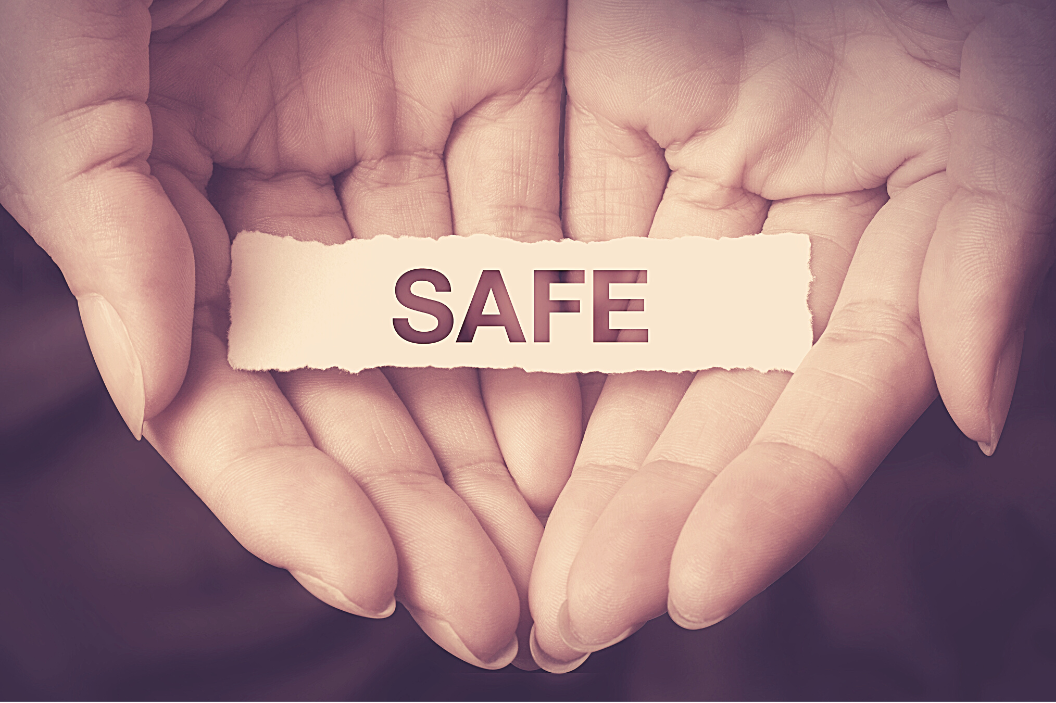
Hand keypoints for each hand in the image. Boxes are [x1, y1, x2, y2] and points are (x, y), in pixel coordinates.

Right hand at [1, 0, 578, 669]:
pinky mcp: (499, 104)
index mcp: (183, 213)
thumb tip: (152, 386)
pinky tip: (606, 437)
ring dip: (512, 462)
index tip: (377, 583)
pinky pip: (546, 242)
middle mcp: (297, 212)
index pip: (241, 396)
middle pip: (367, 400)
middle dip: (428, 513)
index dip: (299, 499)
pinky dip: (571, 341)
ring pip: (465, 346)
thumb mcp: (68, 52)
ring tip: (562, 574)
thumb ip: (100, 212)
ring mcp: (405, 165)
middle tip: (497, 622)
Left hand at [529, 0, 1055, 670]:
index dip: (762, 501)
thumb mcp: (995, 108)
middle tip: (570, 620)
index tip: (686, 592)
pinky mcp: (595, 132)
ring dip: (554, 464)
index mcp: (878, 257)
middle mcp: (770, 248)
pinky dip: (494, 339)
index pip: (817, 405)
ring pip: (605, 353)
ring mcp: (677, 197)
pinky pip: (535, 250)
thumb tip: (979, 410)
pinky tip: (456, 435)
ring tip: (502, 575)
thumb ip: (990, 254)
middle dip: (636, 514)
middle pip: (698, 405)